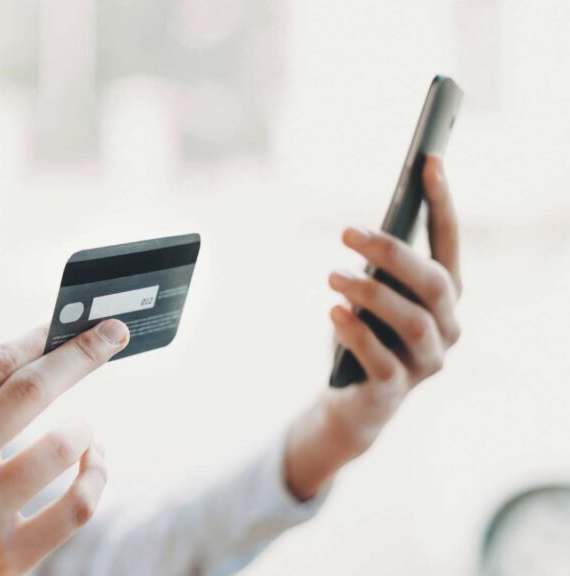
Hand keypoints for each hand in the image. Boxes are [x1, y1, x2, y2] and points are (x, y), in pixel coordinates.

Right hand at [0, 320, 129, 575]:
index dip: (32, 339)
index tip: (60, 326)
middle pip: (31, 390)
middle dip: (81, 352)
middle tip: (112, 332)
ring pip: (58, 446)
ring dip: (82, 428)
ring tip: (82, 429)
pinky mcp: (6, 558)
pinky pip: (75, 507)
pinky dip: (95, 477)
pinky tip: (91, 464)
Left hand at [286, 155, 461, 499]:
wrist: (351, 404)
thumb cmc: (363, 336)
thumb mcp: (370, 297)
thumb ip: (378, 269)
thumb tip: (368, 229)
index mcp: (443, 297)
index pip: (450, 243)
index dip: (442, 202)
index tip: (429, 160)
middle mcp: (445, 328)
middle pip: (433, 283)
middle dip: (392, 252)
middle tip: (347, 231)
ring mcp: (426, 362)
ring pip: (412, 320)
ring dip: (370, 292)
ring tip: (333, 274)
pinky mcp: (395, 389)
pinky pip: (381, 359)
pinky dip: (356, 332)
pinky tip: (334, 312)